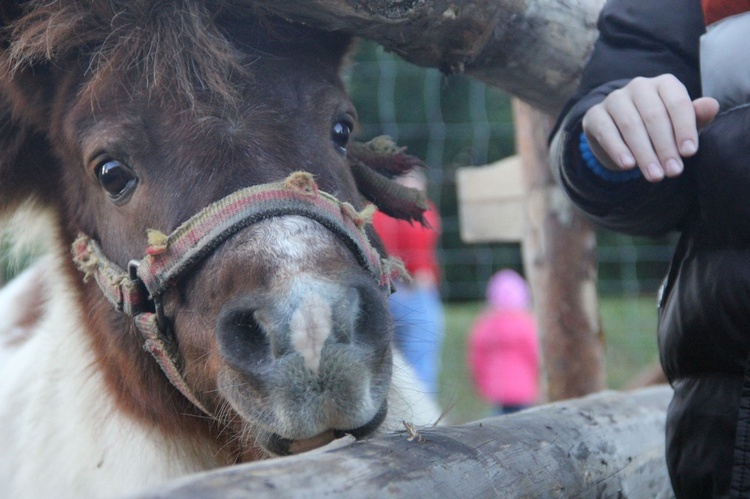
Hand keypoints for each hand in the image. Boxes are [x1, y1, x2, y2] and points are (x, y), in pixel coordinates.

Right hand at [582, 74, 718, 181]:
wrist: (618, 132)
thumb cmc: (657, 128)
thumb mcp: (678, 125)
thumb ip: (696, 117)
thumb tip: (712, 105)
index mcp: (663, 83)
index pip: (677, 103)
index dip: (684, 129)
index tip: (689, 154)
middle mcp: (638, 86)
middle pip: (654, 116)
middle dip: (665, 147)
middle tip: (673, 172)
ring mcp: (614, 99)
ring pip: (630, 125)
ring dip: (644, 153)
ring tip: (655, 175)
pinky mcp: (595, 114)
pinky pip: (607, 131)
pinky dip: (618, 149)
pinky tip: (628, 166)